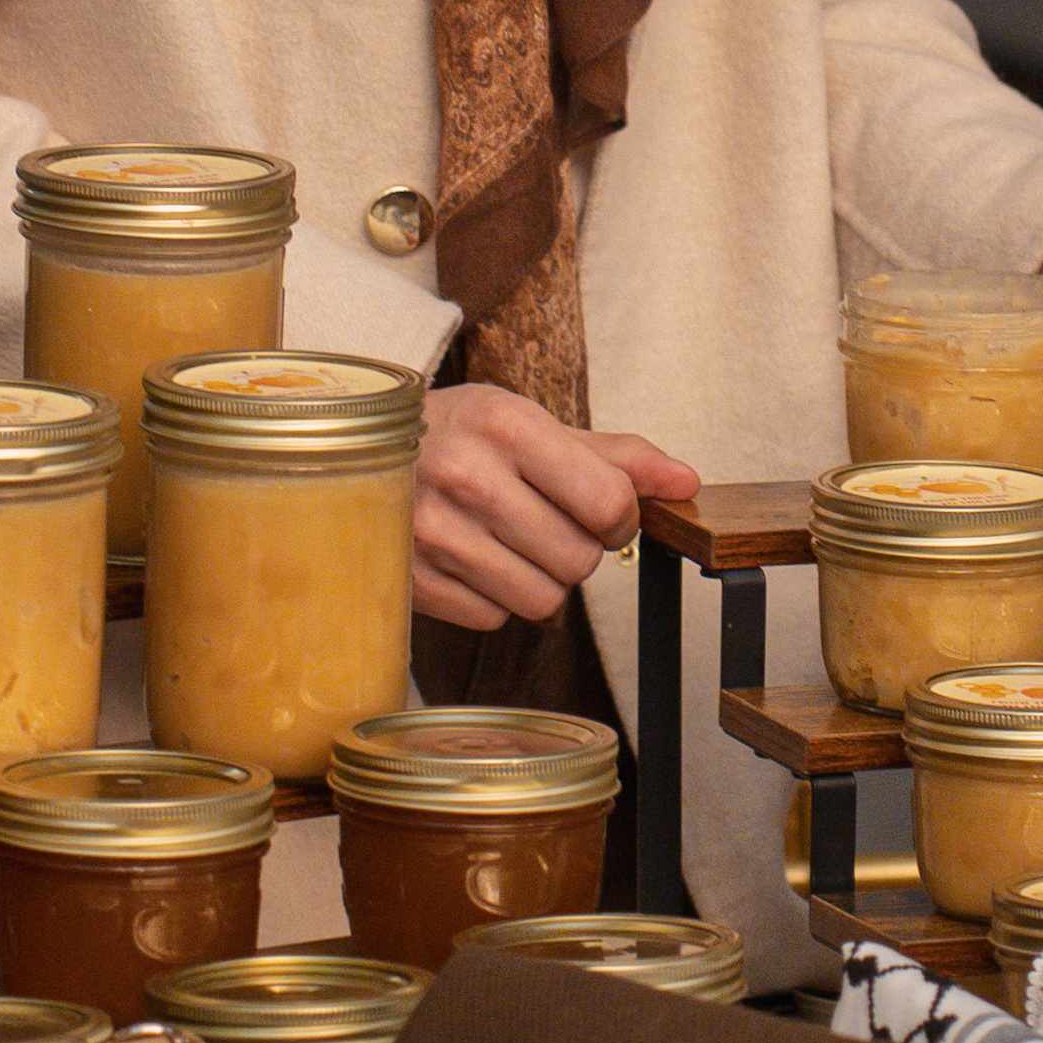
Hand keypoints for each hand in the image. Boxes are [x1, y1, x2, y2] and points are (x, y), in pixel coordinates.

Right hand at [414, 385, 699, 629]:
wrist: (354, 451)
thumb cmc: (461, 436)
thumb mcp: (533, 425)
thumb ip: (617, 457)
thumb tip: (688, 483)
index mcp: (507, 424)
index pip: (610, 503)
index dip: (620, 517)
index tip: (601, 509)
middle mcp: (466, 476)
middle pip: (580, 560)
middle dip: (579, 549)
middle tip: (547, 523)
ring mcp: (429, 531)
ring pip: (542, 599)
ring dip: (540, 579)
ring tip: (510, 543)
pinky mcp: (409, 578)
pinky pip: (493, 618)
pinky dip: (494, 598)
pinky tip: (472, 560)